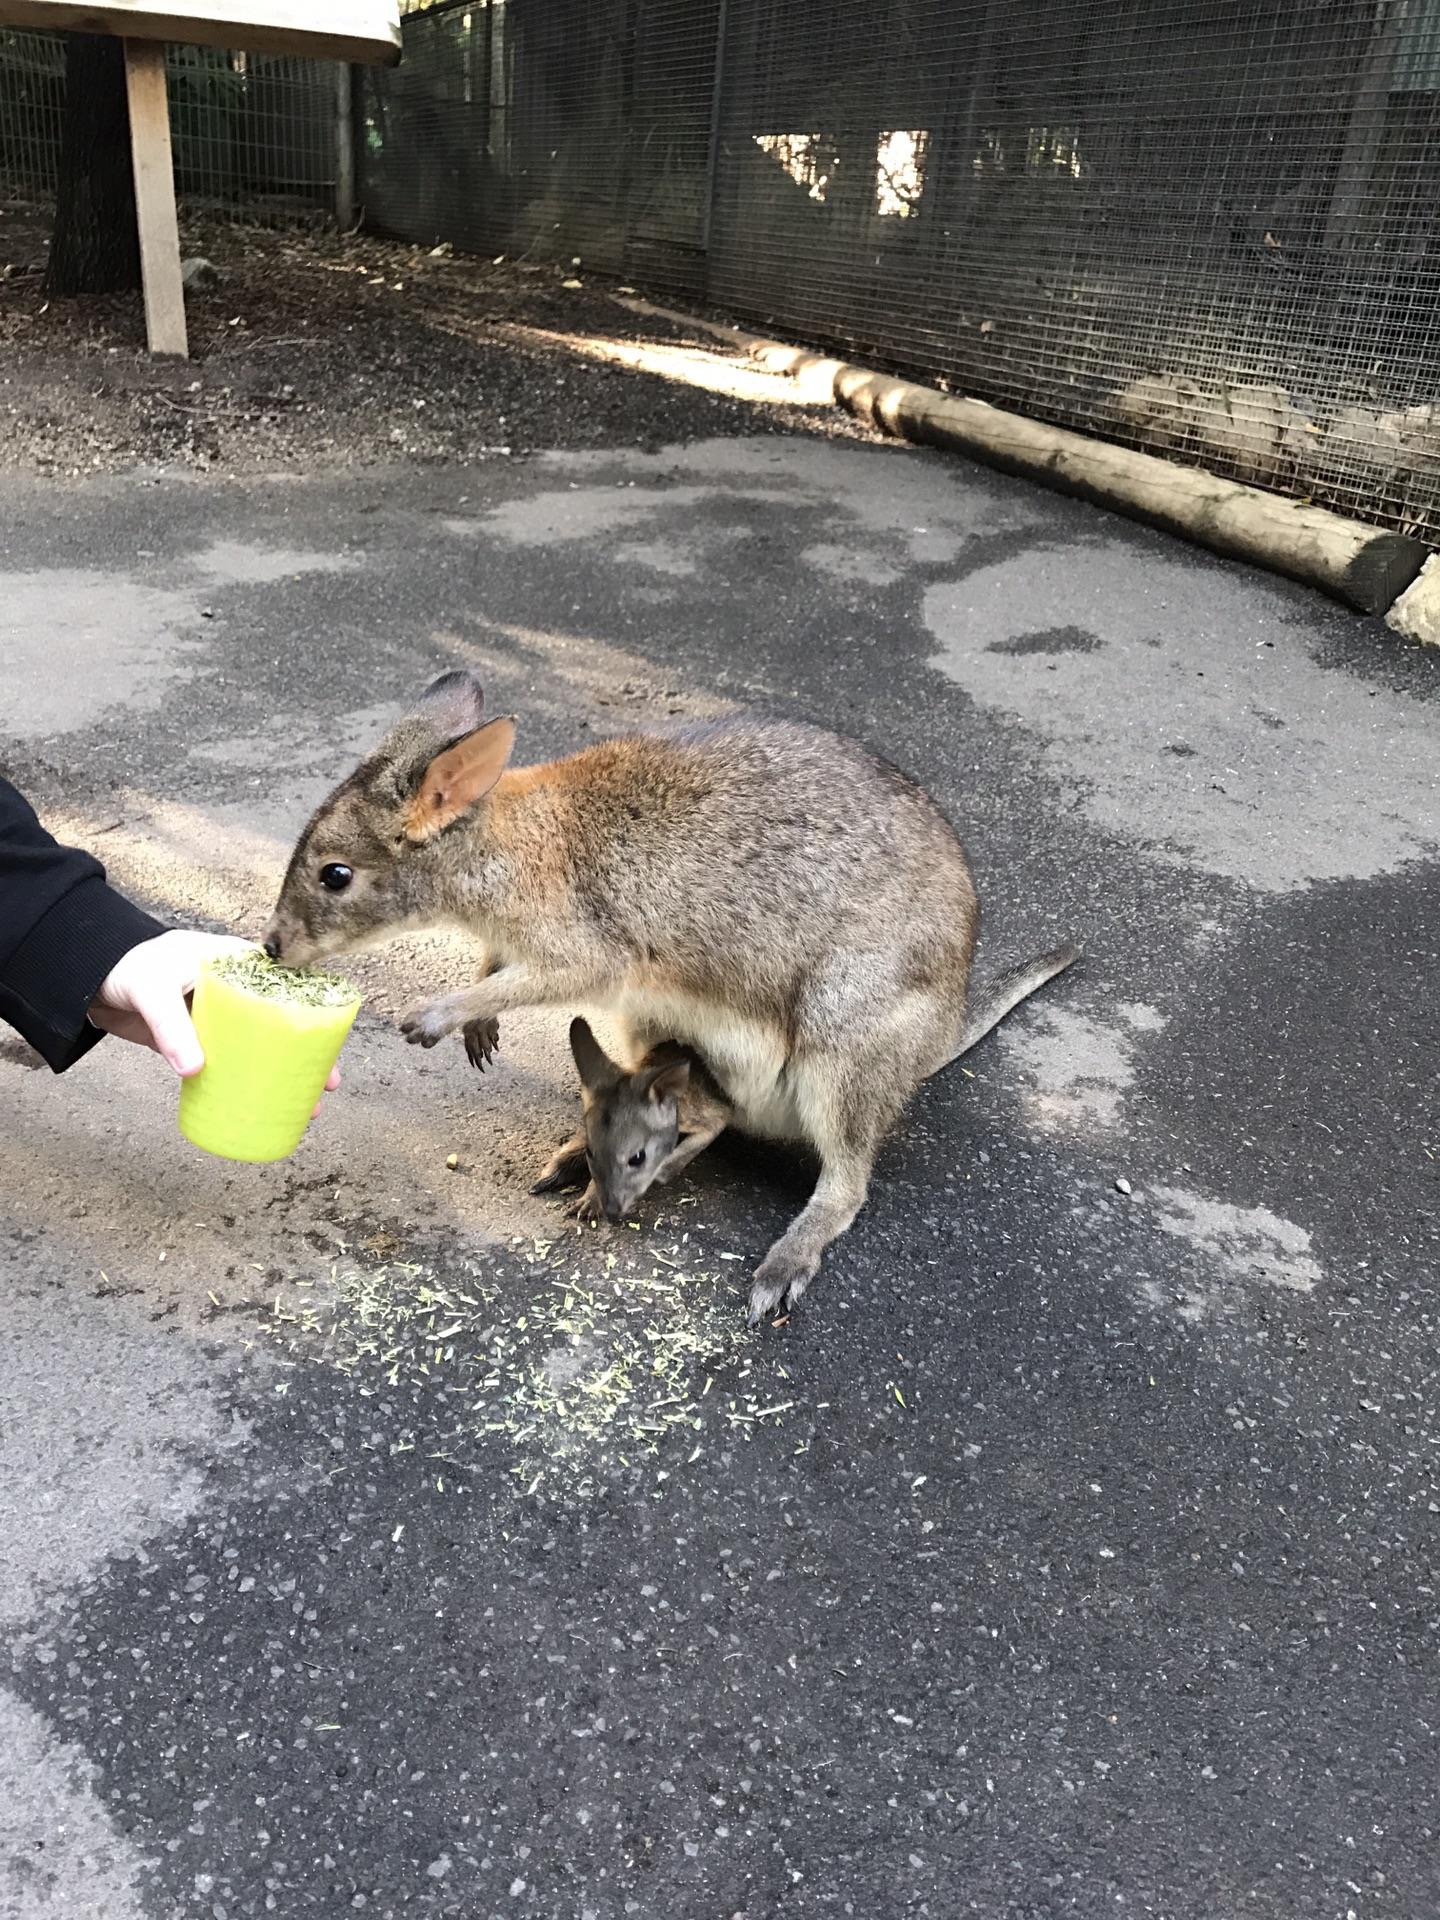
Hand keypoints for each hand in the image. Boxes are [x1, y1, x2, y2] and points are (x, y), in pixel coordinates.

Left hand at [89, 931, 343, 1100]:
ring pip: (260, 1044)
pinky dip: (247, 1078)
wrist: (85, 979)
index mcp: (234, 963)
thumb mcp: (154, 991)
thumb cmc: (127, 969)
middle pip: (282, 1021)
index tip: (330, 1041)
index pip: (287, 985)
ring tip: (305, 1102)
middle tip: (326, 1082)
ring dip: (282, 1071)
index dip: (313, 1014)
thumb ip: (172, 1027)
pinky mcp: (198, 1038)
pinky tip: (262, 1099)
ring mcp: (217, 1015)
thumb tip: (195, 1069)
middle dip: (307, 1052)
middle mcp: (233, 989)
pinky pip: (231, 1059)